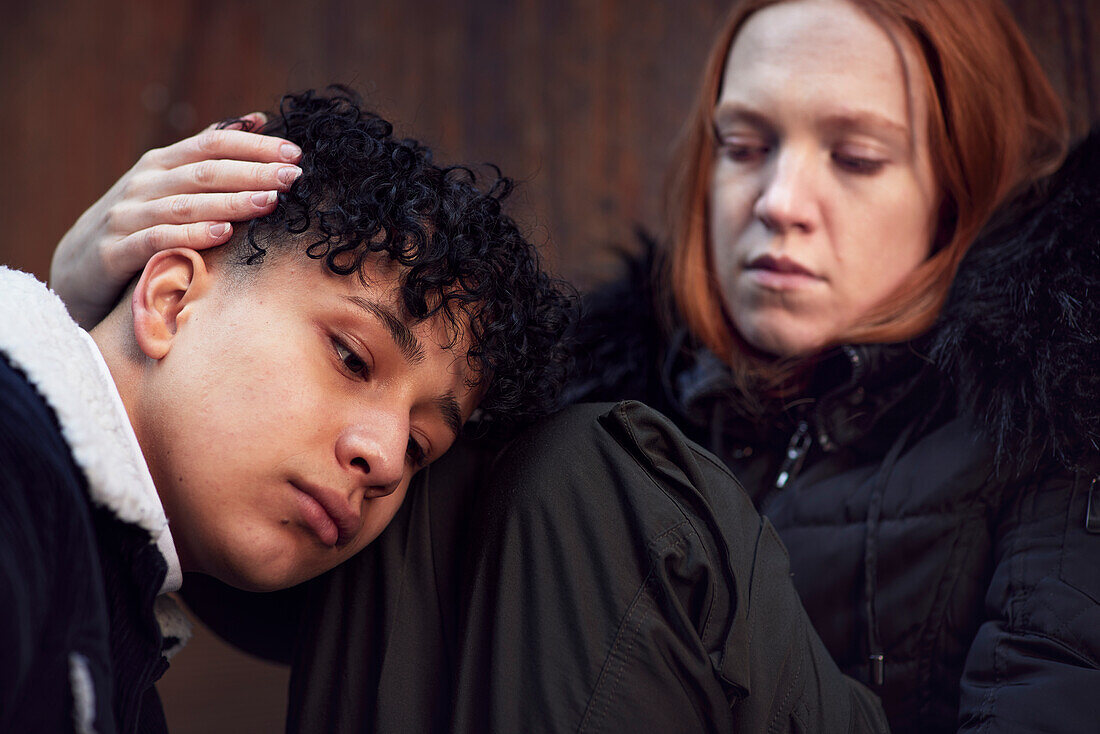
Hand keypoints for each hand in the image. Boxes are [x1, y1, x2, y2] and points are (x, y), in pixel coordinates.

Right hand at [50, 114, 301, 326]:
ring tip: (270, 202)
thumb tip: (258, 119)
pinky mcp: (117, 250)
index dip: (255, 147)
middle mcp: (145, 183)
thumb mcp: (170, 182)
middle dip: (253, 172)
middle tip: (293, 177)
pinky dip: (191, 235)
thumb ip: (210, 152)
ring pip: (186, 205)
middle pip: (205, 172)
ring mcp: (129, 215)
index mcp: (163, 163)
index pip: (213, 144)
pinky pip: (159, 240)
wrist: (80, 266)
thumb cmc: (140, 221)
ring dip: (231, 202)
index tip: (295, 154)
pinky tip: (223, 234)